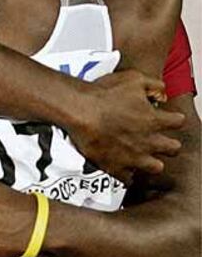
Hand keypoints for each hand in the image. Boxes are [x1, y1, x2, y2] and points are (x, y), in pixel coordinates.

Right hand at [70, 69, 184, 183]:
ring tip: (143, 154)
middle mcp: (148, 141)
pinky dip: (128, 173)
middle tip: (157, 137)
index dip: (173, 118)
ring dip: (152, 160)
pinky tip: (123, 164)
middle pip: (173, 148)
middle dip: (168, 142)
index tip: (167, 117)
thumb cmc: (103, 94)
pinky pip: (129, 178)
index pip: (178, 122)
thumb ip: (154, 86)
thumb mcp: (134, 78)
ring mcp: (134, 157)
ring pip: (156, 167)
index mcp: (154, 120)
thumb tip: (162, 95)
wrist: (78, 110)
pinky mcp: (117, 168)